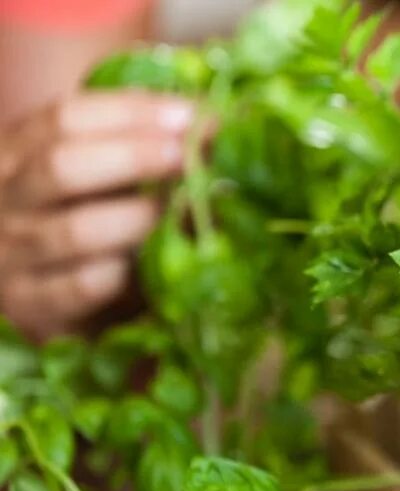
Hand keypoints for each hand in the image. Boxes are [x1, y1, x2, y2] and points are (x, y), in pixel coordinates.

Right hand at [0, 91, 192, 339]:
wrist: (49, 294)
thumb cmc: (88, 217)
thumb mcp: (103, 173)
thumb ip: (143, 145)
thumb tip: (214, 125)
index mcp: (19, 151)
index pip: (66, 118)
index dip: (132, 112)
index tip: (192, 116)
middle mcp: (8, 197)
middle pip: (62, 165)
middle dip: (135, 157)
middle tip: (189, 157)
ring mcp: (13, 253)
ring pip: (76, 229)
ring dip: (140, 217)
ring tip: (185, 210)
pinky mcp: (33, 304)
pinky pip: (82, 285)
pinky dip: (126, 271)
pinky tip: (156, 261)